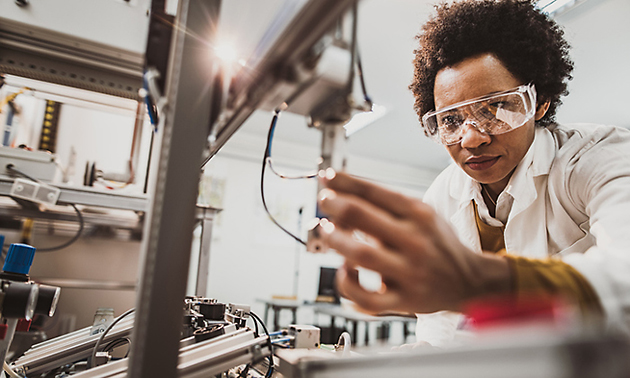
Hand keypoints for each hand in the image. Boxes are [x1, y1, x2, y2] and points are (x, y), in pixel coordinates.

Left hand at [317, 170, 509, 314]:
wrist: (469, 281)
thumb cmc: (437, 244)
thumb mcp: (423, 213)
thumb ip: (388, 205)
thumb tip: (343, 192)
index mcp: (419, 214)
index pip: (374, 191)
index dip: (344, 182)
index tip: (327, 177)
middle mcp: (414, 240)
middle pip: (362, 216)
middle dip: (335, 205)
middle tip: (324, 200)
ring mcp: (409, 272)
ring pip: (361, 254)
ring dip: (336, 240)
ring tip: (326, 230)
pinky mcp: (404, 301)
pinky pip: (367, 298)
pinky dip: (349, 285)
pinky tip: (345, 271)